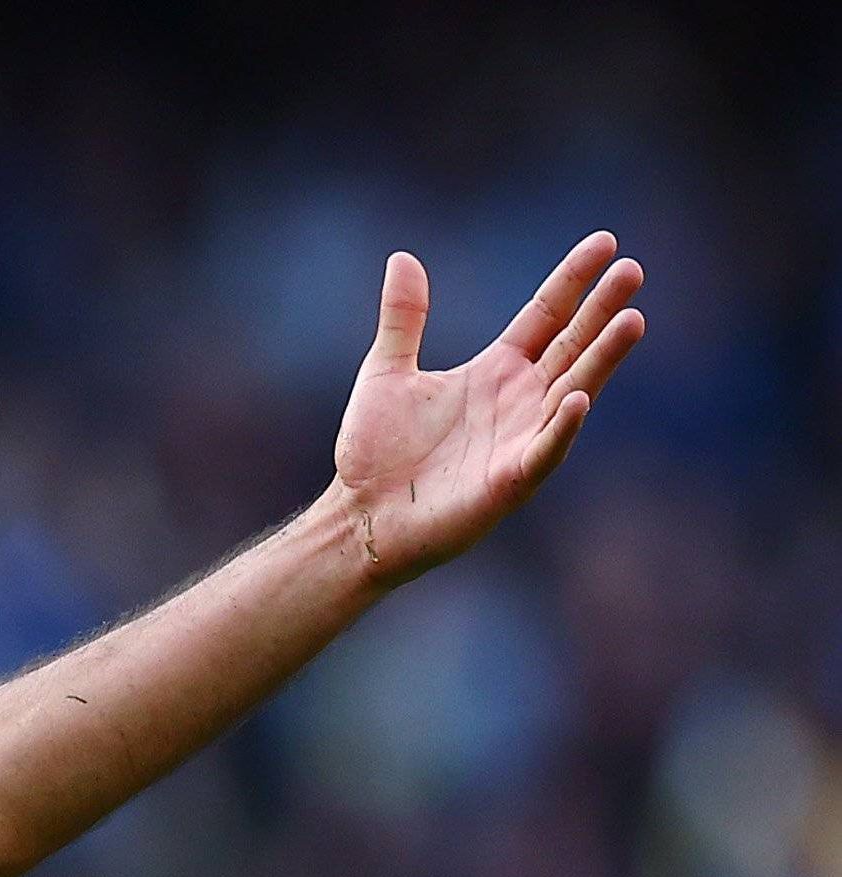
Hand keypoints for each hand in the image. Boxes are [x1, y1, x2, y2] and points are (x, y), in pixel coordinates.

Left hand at [331, 232, 643, 586]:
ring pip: (573, 389)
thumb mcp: (386, 372)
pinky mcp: (509, 481)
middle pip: (572, 345)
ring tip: (632, 320)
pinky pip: (543, 450)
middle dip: (601, 309)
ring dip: (602, 358)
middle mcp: (519, 400)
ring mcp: (520, 439)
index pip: (546, 315)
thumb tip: (402, 257)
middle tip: (632, 269)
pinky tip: (577, 398)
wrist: (359, 518)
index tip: (605, 242)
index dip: (573, 280)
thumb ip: (403, 319)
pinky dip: (561, 426)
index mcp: (496, 370)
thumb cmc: (376, 452)